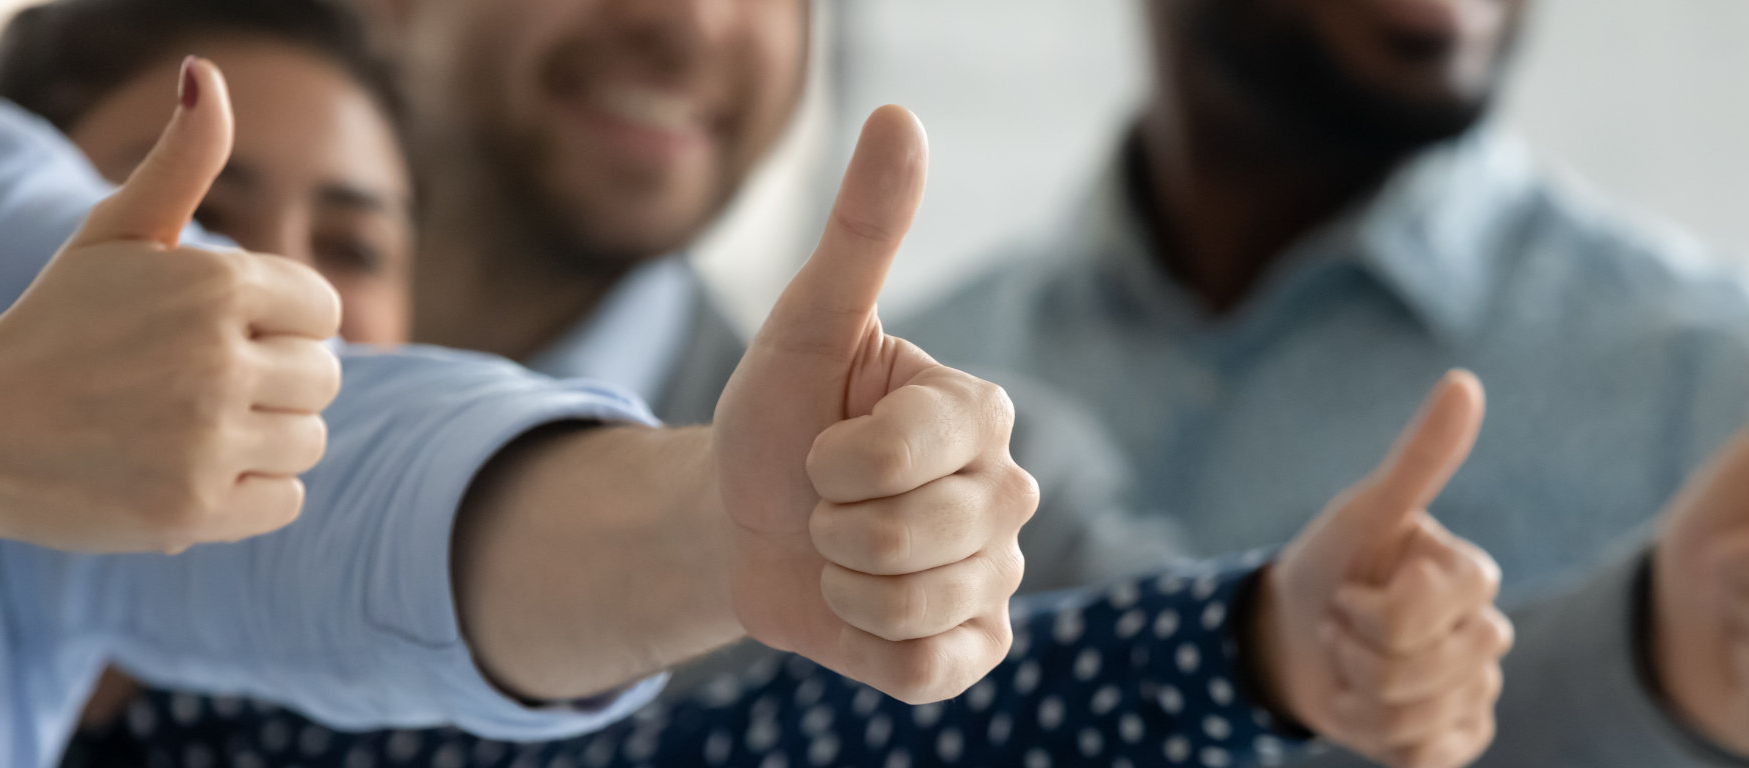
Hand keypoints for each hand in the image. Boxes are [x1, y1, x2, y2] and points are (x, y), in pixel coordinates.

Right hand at [0, 58, 340, 552]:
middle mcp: (216, 360)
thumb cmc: (57, 324)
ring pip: (310, 439)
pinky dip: (251, 493)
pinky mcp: (194, 510)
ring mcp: (205, 439)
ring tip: (190, 426)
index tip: (223, 334)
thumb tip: (207, 75)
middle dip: (274, 381)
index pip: (324, 310)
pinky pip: (289, 499)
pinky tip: (191, 470)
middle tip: (198, 385)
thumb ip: (179, 163)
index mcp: (213, 285)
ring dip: (264, 437)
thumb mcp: (115, 234)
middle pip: (323, 377)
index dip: (280, 325)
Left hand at [714, 106, 1037, 703]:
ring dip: (843, 586)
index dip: (835, 461)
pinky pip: (928, 670)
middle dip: (832, 527)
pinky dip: (869, 647)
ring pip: (917, 606)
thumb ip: (861, 234)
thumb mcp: (804, 325)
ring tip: (837, 556)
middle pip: (918, 536)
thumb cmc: (778, 416)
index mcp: (979, 412)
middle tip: (822, 508)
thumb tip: (900, 116)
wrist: (742, 524)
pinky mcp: (975, 649)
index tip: (817, 447)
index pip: (912, 450)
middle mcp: (1006, 491)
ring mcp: (997, 576)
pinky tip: (861, 613)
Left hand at [1252, 371, 1511, 767]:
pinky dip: (1378, 740)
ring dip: (1358, 696)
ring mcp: (1476, 687)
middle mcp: (1485, 631)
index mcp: (1469, 574)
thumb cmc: (1330, 564)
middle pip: (1427, 667)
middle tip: (1342, 629)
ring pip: (1421, 715)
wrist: (1291, 636)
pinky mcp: (1457, 736)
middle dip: (1359, 653)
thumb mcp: (1364, 512)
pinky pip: (1426, 758)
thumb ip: (1419, 457)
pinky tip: (1366, 709)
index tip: (1348, 590)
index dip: (1375, 610)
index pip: (1438, 606)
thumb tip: (1464, 381)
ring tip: (1348, 664)